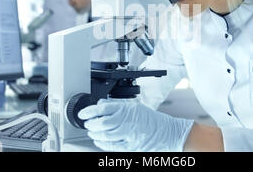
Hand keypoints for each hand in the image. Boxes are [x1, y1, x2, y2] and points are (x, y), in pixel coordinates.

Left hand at [78, 98, 193, 151]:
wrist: (168, 133)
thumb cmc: (152, 120)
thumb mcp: (135, 107)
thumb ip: (117, 105)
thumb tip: (100, 105)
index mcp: (129, 108)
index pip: (104, 108)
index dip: (90, 111)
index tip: (83, 113)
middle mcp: (129, 120)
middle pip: (103, 123)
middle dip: (91, 124)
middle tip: (87, 124)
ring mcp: (130, 134)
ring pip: (106, 135)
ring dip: (95, 134)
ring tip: (92, 132)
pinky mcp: (131, 146)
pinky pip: (112, 146)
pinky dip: (102, 144)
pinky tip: (99, 141)